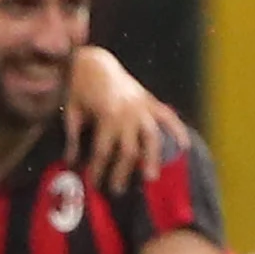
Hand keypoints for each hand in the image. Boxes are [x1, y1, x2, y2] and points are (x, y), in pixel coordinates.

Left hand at [62, 47, 188, 192]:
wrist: (94, 62)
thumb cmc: (79, 88)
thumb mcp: (71, 112)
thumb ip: (72, 138)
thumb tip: (70, 163)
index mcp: (107, 116)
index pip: (103, 151)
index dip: (97, 170)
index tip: (93, 185)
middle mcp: (128, 113)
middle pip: (128, 150)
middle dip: (121, 172)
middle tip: (116, 191)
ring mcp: (142, 107)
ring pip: (151, 138)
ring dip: (151, 158)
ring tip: (150, 177)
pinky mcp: (150, 101)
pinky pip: (168, 117)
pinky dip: (177, 130)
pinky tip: (184, 146)